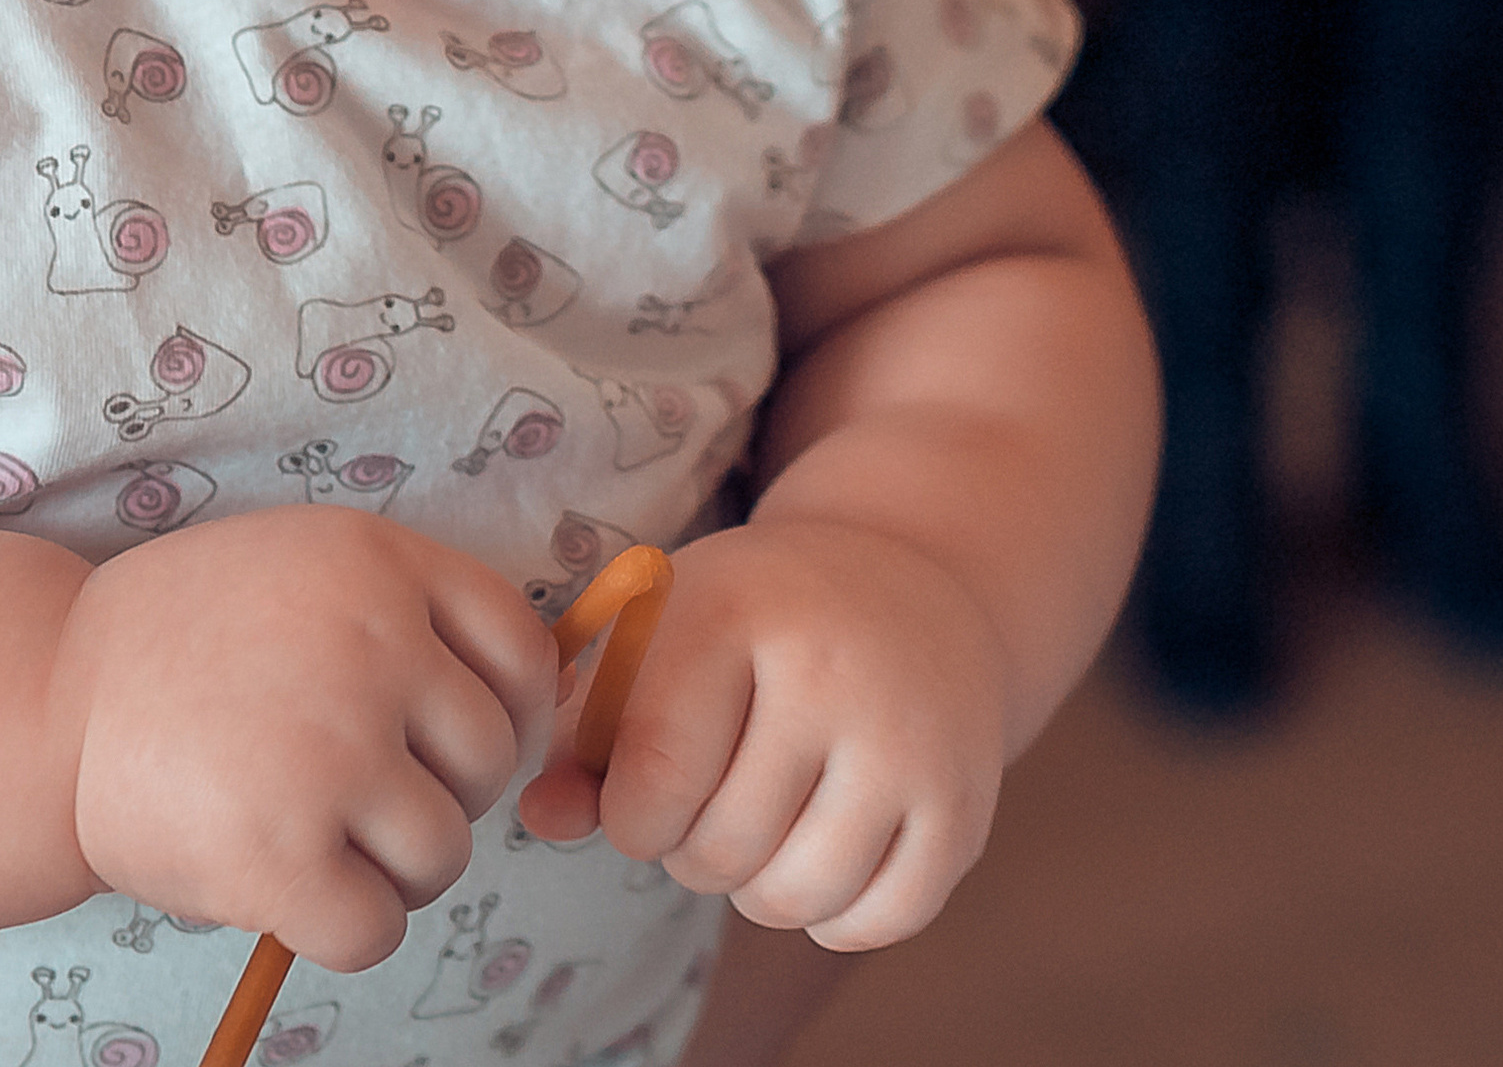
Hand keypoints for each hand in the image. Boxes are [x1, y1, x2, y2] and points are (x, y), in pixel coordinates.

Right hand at [52, 506, 557, 972]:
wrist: (44, 698)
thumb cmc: (189, 645)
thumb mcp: (303, 570)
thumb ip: (406, 612)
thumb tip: (542, 700)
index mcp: (377, 560)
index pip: (523, 652)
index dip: (507, 712)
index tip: (449, 741)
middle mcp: (368, 642)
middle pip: (491, 762)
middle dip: (436, 792)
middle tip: (350, 788)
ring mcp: (327, 747)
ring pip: (444, 854)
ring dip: (389, 867)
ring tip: (310, 830)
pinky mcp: (281, 853)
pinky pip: (378, 929)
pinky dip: (340, 926)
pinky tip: (283, 881)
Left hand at [519, 517, 1007, 950]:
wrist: (913, 579)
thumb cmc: (757, 618)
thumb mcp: (666, 635)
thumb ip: (588, 728)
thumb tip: (540, 818)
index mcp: (738, 608)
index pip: (655, 776)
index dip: (630, 815)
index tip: (642, 795)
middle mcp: (831, 668)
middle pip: (721, 850)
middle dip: (693, 851)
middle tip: (712, 801)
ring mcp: (908, 739)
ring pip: (793, 898)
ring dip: (757, 888)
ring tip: (761, 823)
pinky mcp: (963, 804)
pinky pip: (874, 923)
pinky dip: (834, 914)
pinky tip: (824, 846)